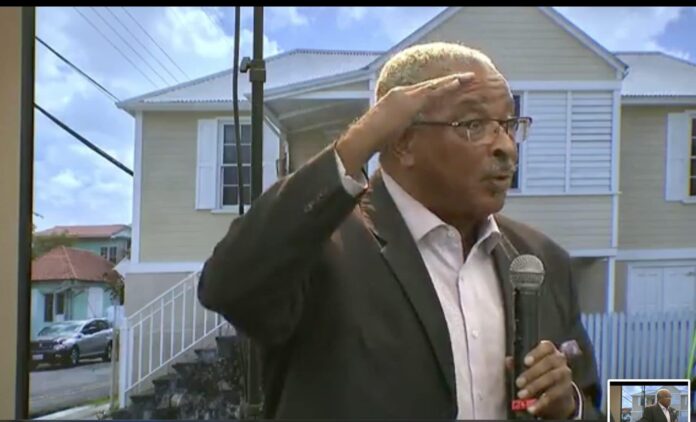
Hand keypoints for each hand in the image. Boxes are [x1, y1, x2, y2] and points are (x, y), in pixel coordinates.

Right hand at [335, 72, 477, 175]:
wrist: (365, 136)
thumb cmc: (376, 140)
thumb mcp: (393, 136)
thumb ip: (403, 139)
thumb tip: (410, 158)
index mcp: (399, 100)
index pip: (423, 91)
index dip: (437, 88)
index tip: (450, 85)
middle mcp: (403, 93)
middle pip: (430, 85)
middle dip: (448, 81)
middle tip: (466, 77)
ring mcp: (406, 95)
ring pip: (433, 86)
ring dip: (451, 81)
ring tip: (468, 77)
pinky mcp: (410, 100)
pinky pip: (432, 92)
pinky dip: (445, 86)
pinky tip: (457, 83)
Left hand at [507, 340, 576, 418]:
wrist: (558, 395)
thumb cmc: (540, 375)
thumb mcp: (530, 369)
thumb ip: (518, 364)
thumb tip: (507, 361)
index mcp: (550, 352)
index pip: (547, 346)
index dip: (537, 352)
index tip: (525, 362)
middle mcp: (560, 360)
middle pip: (549, 362)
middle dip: (532, 373)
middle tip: (518, 383)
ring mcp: (565, 375)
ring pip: (552, 377)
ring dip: (535, 386)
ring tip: (521, 395)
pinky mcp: (566, 390)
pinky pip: (554, 395)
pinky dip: (541, 402)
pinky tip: (531, 407)